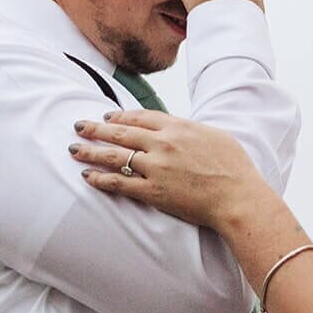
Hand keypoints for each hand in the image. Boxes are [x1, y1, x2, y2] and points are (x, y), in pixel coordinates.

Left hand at [71, 110, 269, 230]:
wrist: (238, 196)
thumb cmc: (234, 167)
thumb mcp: (215, 136)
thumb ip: (192, 130)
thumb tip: (180, 129)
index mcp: (178, 126)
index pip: (140, 116)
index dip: (121, 116)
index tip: (108, 116)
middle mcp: (162, 143)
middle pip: (121, 132)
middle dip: (96, 128)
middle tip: (79, 126)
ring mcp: (156, 167)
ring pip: (115, 155)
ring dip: (91, 151)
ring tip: (74, 149)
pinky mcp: (153, 191)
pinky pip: (120, 183)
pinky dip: (101, 179)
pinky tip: (87, 177)